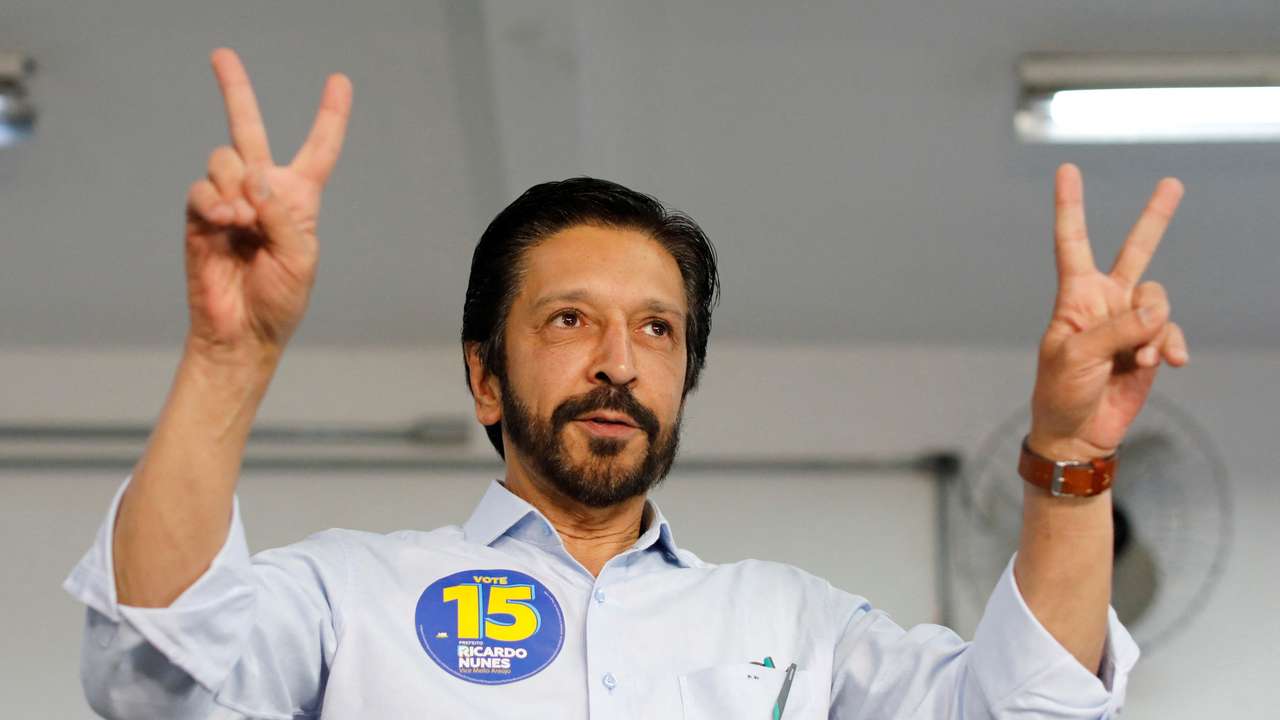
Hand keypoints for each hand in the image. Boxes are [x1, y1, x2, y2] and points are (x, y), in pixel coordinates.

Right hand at [183, 48, 352, 362]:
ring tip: (245, 224)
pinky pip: (202, 188)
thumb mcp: (301, 258)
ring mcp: (228, 200)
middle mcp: (263, 192)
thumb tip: (255, 176)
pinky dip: (215, 202)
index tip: (339, 81)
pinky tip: (227, 223)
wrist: (241, 331)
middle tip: (221, 54)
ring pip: (226, 160)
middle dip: (234, 90)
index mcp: (299, 200)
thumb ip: (284, 216)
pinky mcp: (200, 215)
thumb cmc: (280, 299)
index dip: (330, 115)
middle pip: (248, 129)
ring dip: (237, 188)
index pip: (319, 150)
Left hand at [1028, 163, 1186, 460]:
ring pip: (1160, 302)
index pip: (1072, 243)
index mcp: (1075, 297)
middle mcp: (1104, 302)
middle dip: (1155, 219)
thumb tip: (1159, 309)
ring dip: (1156, 331)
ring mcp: (1129, 323)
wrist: (1078, 433)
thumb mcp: (1078, 357)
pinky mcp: (1149, 346)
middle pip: (1134, 252)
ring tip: (1140, 360)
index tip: (1067, 170)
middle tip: (1173, 183)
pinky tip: (1166, 364)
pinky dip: (1171, 346)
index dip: (1070, 207)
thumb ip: (1119, 328)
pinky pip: (1171, 333)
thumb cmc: (1061, 392)